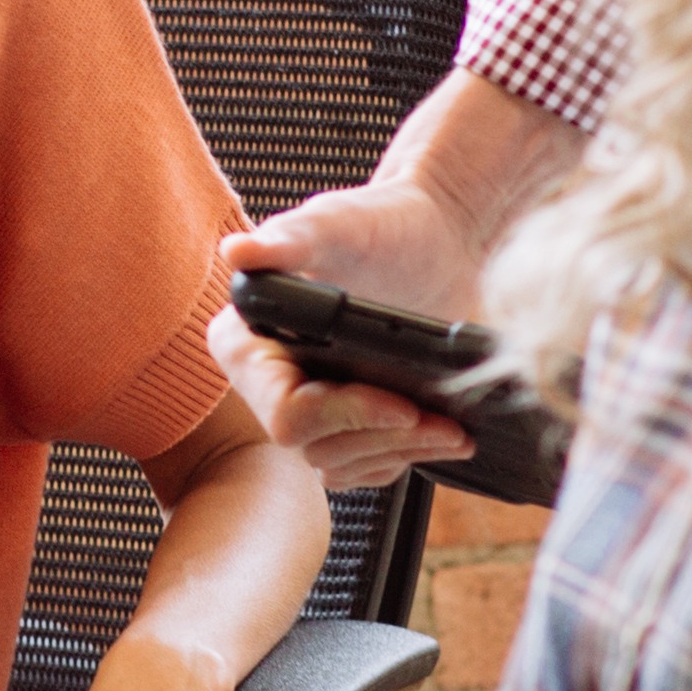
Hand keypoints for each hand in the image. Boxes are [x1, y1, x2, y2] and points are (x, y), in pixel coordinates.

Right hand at [212, 196, 479, 496]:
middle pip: (313, 447)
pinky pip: (363, 467)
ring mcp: (308, 406)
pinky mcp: (347, 422)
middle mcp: (266, 381)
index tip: (401, 405)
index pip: (283, 411)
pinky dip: (404, 456)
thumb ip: (287, 240)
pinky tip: (440, 432)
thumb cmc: (383, 223)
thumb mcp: (337, 225)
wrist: (437, 239)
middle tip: (444, 423)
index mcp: (246, 341)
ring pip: (340, 465)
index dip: (343, 416)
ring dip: (402, 452)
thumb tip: (237, 253)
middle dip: (383, 438)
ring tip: (453, 429)